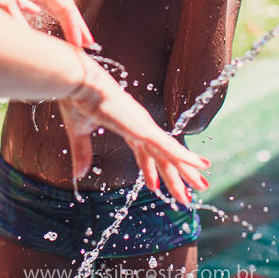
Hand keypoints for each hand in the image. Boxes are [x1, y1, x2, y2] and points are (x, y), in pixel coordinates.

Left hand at [0, 0, 94, 48]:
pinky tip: (32, 17)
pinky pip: (26, 1)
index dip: (75, 25)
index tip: (84, 46)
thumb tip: (31, 44)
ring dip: (56, 20)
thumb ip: (14, 19)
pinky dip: (35, 12)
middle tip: (86, 45)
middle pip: (58, 3)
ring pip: (44, 3)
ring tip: (65, 37)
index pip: (64, 4)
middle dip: (73, 24)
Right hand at [57, 52, 209, 204]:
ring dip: (186, 170)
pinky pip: (166, 145)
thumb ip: (82, 153)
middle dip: (175, 175)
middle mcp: (139, 126)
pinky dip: (184, 156)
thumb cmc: (77, 99)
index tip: (155, 187)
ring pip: (169, 153)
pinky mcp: (141, 127)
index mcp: (126, 125)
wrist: (77, 82)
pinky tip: (198, 165)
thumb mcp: (79, 132)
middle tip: (187, 195)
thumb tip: (78, 175)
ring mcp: (143, 126)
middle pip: (162, 155)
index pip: (144, 152)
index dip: (150, 169)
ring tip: (202, 184)